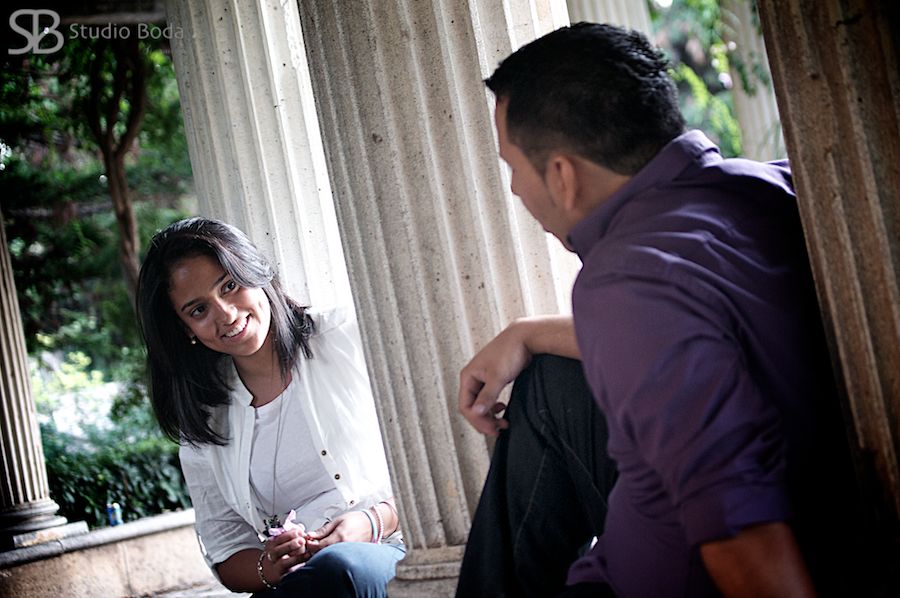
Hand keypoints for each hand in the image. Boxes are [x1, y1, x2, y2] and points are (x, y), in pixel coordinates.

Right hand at [260, 526, 309, 583]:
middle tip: (302, 540)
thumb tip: (300, 527)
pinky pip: (289, 572)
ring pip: (283, 563)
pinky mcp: (281, 576)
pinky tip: (305, 561)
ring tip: (306, 552)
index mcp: (271, 544)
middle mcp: (272, 556)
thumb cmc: (279, 554)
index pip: (278, 538)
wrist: (270, 572)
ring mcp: (276, 567)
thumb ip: (291, 534)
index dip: (289, 534)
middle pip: (278, 550)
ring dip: (296, 557)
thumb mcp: (282, 542)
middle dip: (290, 544)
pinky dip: (298, 567)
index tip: (300, 531)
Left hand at [305, 511, 373, 553]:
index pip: (317, 546)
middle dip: (313, 548)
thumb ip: (323, 530)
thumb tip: (310, 535)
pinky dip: (328, 553)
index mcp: (339, 537)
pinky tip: (328, 546)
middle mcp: (342, 547)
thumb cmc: (357, 520)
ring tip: (320, 542)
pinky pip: (334, 556)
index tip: (307, 539)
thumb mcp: (337, 521)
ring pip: (326, 556)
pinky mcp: (347, 555)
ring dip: (319, 551)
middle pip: (320, 554)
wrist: (371, 524)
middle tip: (311, 541)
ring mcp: (345, 553)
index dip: (309, 543)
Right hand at [458, 321, 532, 435]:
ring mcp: (483, 378)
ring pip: (481, 404)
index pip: (465, 406)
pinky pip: (488, 398)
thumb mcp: (497, 377)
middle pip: (472, 407)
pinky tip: (502, 409)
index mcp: (468, 376)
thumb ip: (487, 396)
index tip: (492, 429)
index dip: (477, 420)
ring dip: (489, 415)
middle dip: (483, 420)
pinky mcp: (493, 379)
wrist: (524, 338)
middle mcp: (473, 378)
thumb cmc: (509, 352)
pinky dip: (494, 407)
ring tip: (502, 423)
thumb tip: (476, 413)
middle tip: (498, 431)